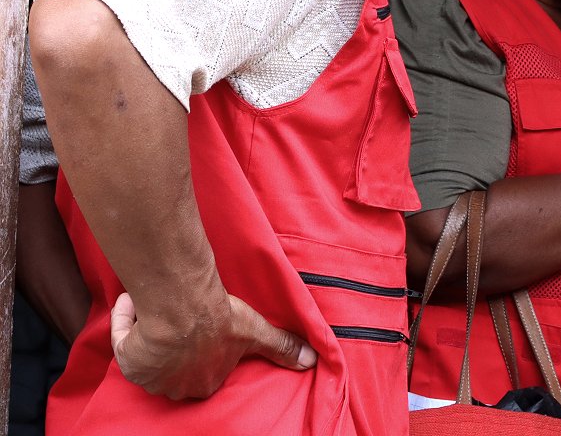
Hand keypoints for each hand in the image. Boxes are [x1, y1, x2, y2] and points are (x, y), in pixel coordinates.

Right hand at [110, 290, 316, 399]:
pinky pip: (120, 339)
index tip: (201, 324)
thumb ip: (282, 347)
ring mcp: (150, 376)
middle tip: (180, 314)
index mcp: (205, 383)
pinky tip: (135, 301)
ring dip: (148, 328)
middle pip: (172, 364)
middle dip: (173, 341)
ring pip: (145, 351)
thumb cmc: (221, 318)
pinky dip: (125, 318)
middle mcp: (176, 386)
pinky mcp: (125, 360)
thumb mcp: (256, 332)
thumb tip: (312, 360)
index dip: (201, 347)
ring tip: (160, 305)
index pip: (202, 370)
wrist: (182, 307)